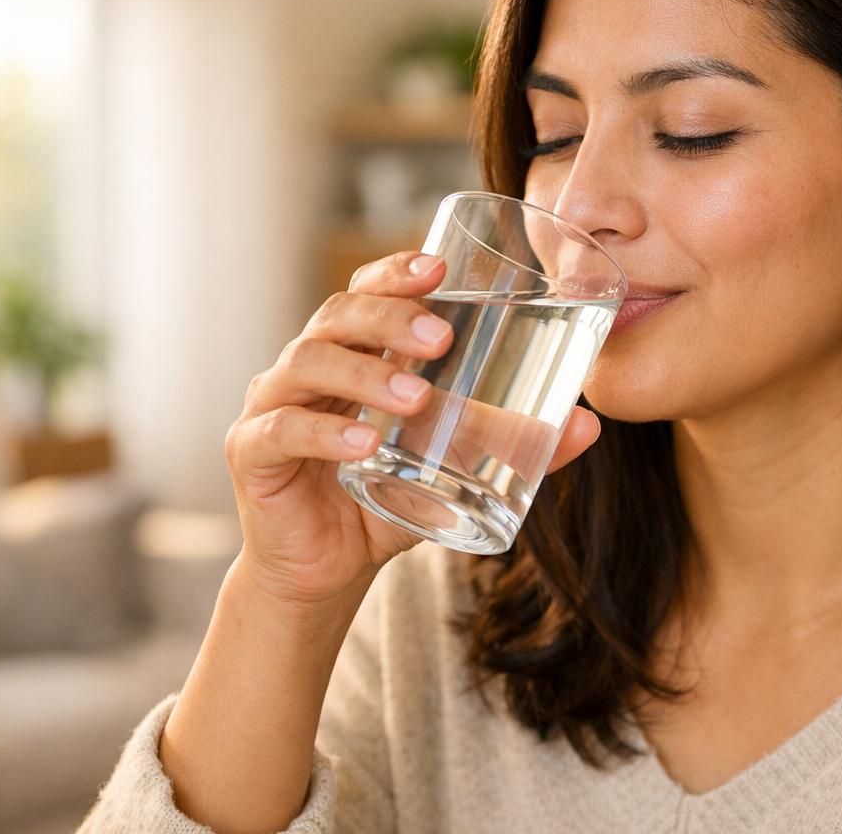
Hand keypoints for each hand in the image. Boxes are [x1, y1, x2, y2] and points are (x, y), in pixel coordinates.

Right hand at [224, 251, 602, 603]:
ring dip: (365, 374)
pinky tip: (363, 445)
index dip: (396, 273)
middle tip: (439, 338)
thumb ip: (513, 444)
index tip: (439, 270)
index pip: (366, 291)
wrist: (330, 570)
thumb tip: (588, 425)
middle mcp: (308, 366)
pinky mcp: (253, 452)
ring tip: (416, 398)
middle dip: (389, 318)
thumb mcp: (456, 467)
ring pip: (307, 362)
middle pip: (337, 316)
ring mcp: (272, 404)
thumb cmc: (389, 499)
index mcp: (353, 352)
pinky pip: (281, 429)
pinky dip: (323, 432)